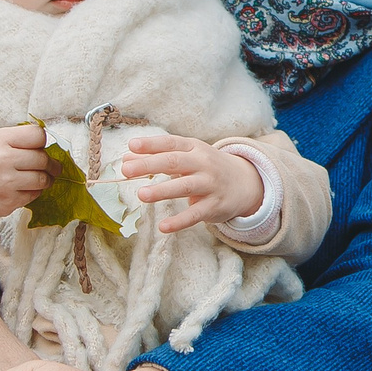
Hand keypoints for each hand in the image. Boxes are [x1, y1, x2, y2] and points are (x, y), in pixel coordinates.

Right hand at [0, 124, 50, 221]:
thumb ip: (20, 138)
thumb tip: (48, 145)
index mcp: (1, 140)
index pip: (38, 136)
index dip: (42, 141)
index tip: (40, 146)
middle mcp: (4, 161)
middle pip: (43, 159)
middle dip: (51, 163)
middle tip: (51, 165)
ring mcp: (6, 184)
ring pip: (43, 180)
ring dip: (46, 179)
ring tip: (42, 177)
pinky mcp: (8, 203)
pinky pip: (33, 196)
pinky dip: (34, 192)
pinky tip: (23, 187)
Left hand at [122, 134, 264, 233]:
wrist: (245, 183)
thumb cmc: (207, 168)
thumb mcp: (187, 157)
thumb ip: (157, 158)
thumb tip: (126, 160)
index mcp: (194, 148)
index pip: (170, 143)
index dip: (151, 144)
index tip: (132, 145)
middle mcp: (203, 164)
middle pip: (174, 162)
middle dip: (149, 165)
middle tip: (126, 170)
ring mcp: (210, 185)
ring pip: (184, 187)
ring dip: (162, 191)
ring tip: (141, 194)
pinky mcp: (214, 206)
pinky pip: (195, 214)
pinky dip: (179, 221)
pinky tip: (163, 226)